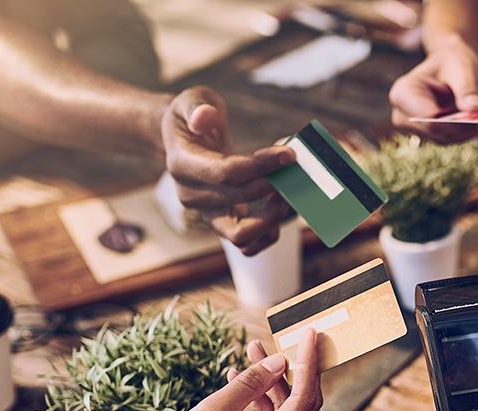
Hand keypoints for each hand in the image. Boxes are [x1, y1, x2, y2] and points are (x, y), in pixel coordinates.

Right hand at [138, 333, 322, 410]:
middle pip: (302, 405)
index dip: (308, 364)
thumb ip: (250, 384)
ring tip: (254, 348)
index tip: (310, 334)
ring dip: (271, 380)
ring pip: (284, 409)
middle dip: (295, 369)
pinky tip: (238, 376)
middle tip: (295, 337)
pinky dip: (258, 397)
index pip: (304, 400)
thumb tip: (279, 360)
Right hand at [161, 86, 295, 254]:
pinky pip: (247, 245)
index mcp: (182, 164)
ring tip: (287, 195)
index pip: (227, 172)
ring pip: (241, 236)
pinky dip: (268, 233)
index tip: (289, 155)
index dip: (261, 165)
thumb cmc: (192, 118)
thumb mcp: (191, 99)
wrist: (184, 141)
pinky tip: (281, 209)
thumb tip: (205, 118)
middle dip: (273, 184)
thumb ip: (198, 105)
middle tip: (295, 170)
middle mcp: (191, 195)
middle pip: (239, 198)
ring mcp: (207, 214)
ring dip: (270, 219)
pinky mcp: (222, 224)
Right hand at [389, 37, 477, 142]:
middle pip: (442, 132)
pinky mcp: (437, 137)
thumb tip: (476, 110)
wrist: (451, 64)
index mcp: (403, 94)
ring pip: (455, 137)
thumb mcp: (462, 67)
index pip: (428, 119)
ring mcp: (421, 130)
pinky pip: (461, 136)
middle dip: (475, 122)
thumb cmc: (452, 60)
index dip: (457, 120)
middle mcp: (405, 117)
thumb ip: (467, 88)